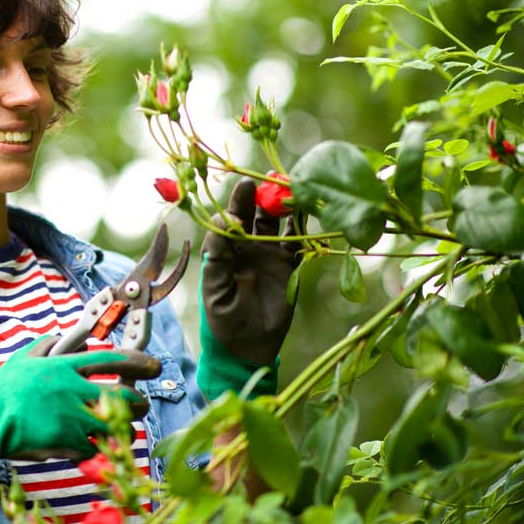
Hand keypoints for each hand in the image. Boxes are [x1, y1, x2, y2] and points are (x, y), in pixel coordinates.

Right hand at [0, 337, 160, 483]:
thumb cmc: (2, 390)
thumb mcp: (23, 359)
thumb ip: (45, 346)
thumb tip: (61, 335)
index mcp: (65, 367)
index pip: (112, 360)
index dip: (138, 362)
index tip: (154, 365)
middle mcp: (73, 389)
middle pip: (123, 395)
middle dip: (139, 402)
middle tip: (142, 405)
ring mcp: (72, 416)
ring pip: (114, 424)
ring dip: (124, 428)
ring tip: (126, 430)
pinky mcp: (67, 441)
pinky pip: (94, 447)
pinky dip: (97, 449)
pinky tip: (94, 448)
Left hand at [197, 177, 301, 399]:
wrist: (248, 346)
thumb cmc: (223, 319)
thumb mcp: (215, 289)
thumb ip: (218, 257)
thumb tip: (221, 223)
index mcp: (225, 249)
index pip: (230, 219)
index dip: (237, 202)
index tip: (245, 186)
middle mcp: (246, 246)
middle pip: (254, 214)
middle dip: (261, 195)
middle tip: (270, 177)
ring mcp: (268, 253)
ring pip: (277, 223)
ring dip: (283, 206)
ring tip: (293, 187)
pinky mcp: (288, 265)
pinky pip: (296, 241)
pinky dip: (302, 227)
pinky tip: (308, 210)